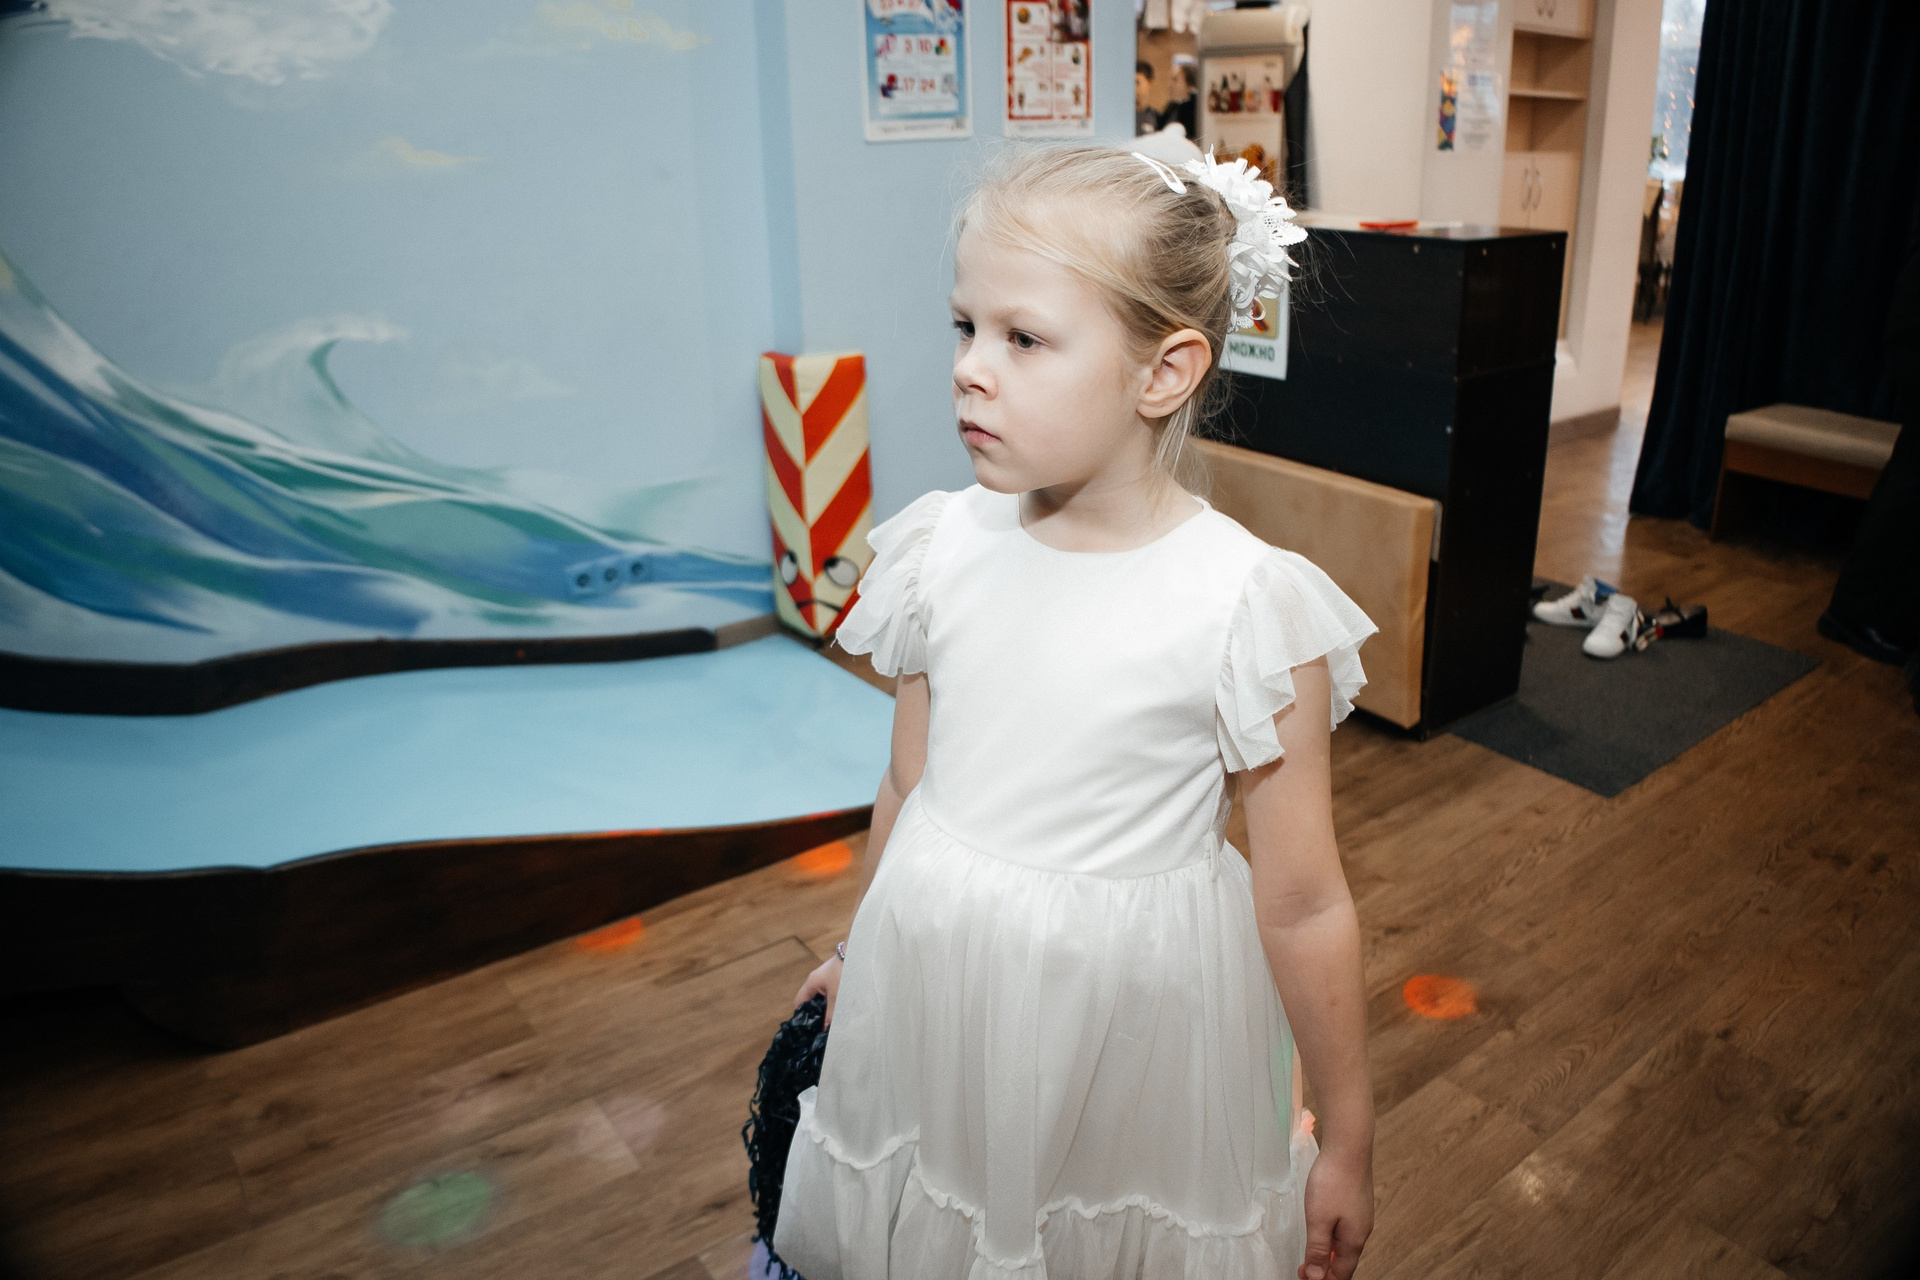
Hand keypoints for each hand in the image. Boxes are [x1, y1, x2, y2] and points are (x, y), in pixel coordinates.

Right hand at [793, 953, 842, 1024]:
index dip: (801, 1014)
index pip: (799, 1001)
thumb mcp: (837, 996)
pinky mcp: (834, 978)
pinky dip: (831, 1002)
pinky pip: (828, 993)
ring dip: (824, 1007)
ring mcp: (825, 979)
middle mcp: (816, 980)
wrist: (857, 955)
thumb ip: (831, 1013)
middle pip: (810, 1000)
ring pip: (821, 998)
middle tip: (819, 1026)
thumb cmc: (843, 973)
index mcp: (811, 983)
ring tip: (829, 1020)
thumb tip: (825, 1028)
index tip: (807, 1026)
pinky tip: (837, 1009)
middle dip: (815, 1013)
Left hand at [1299, 1145, 1371, 1279]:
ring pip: (1345, 1245)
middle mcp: (1362, 1230)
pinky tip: (1324, 1230)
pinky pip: (1346, 1229)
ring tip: (1311, 1253)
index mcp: (1354, 1240)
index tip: (1304, 1277)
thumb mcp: (1318, 1219)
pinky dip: (1333, 1237)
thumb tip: (1315, 1276)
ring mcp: (1362, 1215)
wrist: (1349, 1147)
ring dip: (1328, 1253)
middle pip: (1345, 1261)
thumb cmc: (1334, 1180)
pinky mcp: (1358, 1202)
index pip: (1341, 1273)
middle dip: (1325, 1269)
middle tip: (1303, 1268)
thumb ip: (1317, 1249)